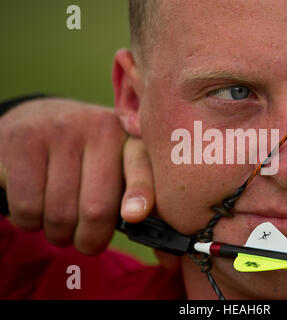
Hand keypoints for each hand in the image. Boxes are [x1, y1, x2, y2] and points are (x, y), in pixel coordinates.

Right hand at [0, 97, 132, 253]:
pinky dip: (29, 222)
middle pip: (97, 209)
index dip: (141, 192)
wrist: (33, 120)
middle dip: (89, 239)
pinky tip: (34, 207)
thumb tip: (137, 222)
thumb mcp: (114, 165)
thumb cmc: (82, 159)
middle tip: (82, 239)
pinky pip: (28, 207)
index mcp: (130, 138)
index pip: (141, 165)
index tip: (134, 215)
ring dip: (57, 234)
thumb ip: (133, 190)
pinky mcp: (24, 140)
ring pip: (60, 214)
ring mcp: (61, 131)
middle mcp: (100, 129)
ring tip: (57, 221)